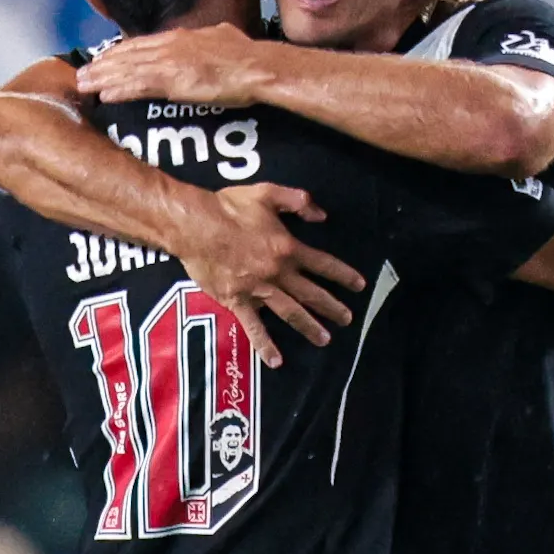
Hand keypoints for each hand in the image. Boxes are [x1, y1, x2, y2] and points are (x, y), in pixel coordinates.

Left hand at [76, 24, 273, 107]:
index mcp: (180, 37)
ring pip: (128, 70)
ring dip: (103, 78)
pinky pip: (140, 86)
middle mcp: (169, 46)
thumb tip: (202, 42)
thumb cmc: (246, 57)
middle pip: (127, 55)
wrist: (257, 66)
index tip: (102, 59)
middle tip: (81, 74)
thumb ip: (203, 42)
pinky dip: (120, 90)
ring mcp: (170, 63)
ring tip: (82, 85)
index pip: (140, 43)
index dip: (118, 52)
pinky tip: (105, 96)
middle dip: (102, 65)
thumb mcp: (219, 38)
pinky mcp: (174, 81)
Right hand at [175, 184, 362, 366]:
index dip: (343, 275)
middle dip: (332, 307)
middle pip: (311, 293)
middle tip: (347, 319)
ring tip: (325, 339)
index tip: (359, 285)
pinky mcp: (237, 301)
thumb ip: (297, 201)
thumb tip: (321, 215)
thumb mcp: (267, 192)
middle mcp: (278, 272)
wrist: (195, 226)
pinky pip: (254, 327)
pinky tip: (276, 360)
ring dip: (309, 327)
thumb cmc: (228, 208)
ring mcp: (258, 290)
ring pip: (290, 312)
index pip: (323, 264)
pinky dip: (265, 344)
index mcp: (287, 247)